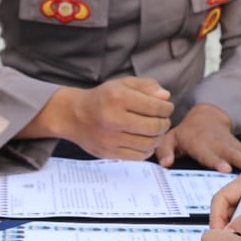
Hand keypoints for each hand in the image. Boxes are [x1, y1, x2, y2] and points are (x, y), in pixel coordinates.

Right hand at [54, 77, 172, 159]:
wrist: (74, 116)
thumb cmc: (102, 98)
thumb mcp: (122, 84)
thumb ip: (146, 86)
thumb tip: (166, 97)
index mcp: (118, 98)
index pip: (155, 107)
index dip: (167, 108)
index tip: (167, 108)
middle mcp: (113, 119)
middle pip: (154, 127)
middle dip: (165, 124)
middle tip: (163, 120)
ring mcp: (110, 139)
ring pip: (148, 144)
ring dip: (158, 138)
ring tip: (156, 131)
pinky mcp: (109, 153)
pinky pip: (138, 156)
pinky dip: (148, 150)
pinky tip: (145, 141)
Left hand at [154, 104, 240, 170]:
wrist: (205, 117)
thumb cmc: (187, 133)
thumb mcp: (170, 139)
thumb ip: (165, 151)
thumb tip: (166, 163)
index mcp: (200, 144)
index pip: (208, 153)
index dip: (217, 161)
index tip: (226, 168)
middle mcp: (218, 144)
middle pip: (231, 153)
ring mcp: (230, 145)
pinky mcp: (240, 146)